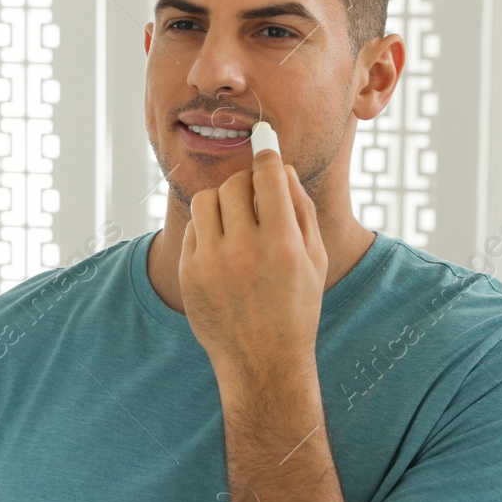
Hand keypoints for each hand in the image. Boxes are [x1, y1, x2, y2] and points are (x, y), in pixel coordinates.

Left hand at [179, 147, 326, 383]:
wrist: (261, 361)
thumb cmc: (295, 307)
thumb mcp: (313, 259)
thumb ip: (300, 209)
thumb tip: (281, 168)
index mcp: (281, 243)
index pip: (268, 176)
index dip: (267, 154)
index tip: (264, 140)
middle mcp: (243, 249)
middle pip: (235, 183)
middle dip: (246, 183)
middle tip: (255, 195)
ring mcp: (211, 262)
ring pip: (206, 200)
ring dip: (223, 201)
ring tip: (237, 221)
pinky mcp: (188, 273)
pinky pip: (193, 229)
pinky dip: (208, 230)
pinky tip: (224, 250)